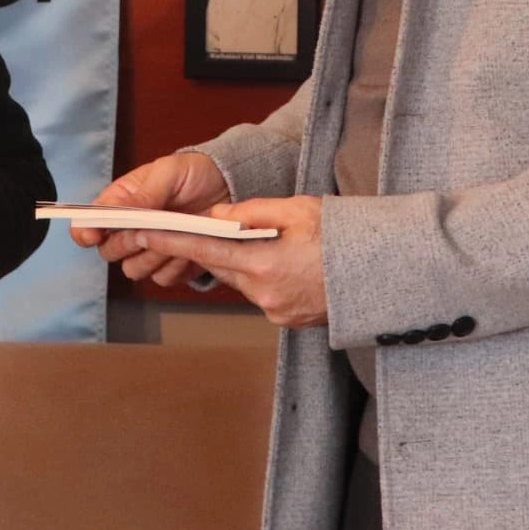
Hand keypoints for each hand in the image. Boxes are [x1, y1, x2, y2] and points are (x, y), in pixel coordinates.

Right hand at [77, 152, 228, 289]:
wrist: (228, 187)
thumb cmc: (192, 173)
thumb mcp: (168, 172)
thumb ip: (145, 193)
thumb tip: (121, 211)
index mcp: (119, 203)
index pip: (86, 224)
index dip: (85, 232)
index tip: (95, 234)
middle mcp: (128, 230)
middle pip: (108, 252)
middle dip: (127, 243)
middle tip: (148, 228)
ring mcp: (149, 250)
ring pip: (133, 270)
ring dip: (152, 256)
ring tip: (175, 235)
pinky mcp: (171, 266)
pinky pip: (162, 279)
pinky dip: (174, 267)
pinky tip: (188, 247)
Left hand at [120, 196, 328, 328]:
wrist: (387, 275)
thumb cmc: (347, 237)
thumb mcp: (299, 209)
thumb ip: (253, 212)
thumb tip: (218, 216)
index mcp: (262, 263)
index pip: (201, 250)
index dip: (168, 240)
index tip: (140, 232)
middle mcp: (264, 293)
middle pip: (221, 266)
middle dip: (216, 247)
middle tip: (221, 225)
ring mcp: (276, 311)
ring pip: (243, 281)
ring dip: (245, 262)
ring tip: (274, 242)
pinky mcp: (289, 320)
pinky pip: (263, 294)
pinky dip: (265, 276)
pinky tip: (288, 263)